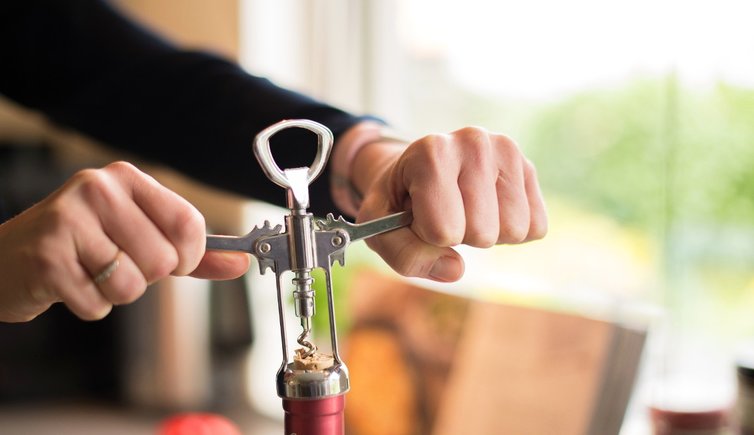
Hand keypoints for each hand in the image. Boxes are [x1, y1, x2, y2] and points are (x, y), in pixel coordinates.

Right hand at [0, 161, 248, 321]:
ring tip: (90, 272)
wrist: (7, 258)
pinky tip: (69, 283)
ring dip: (116, 293)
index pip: (189, 224)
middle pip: (163, 260)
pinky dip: (89, 305)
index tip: (172, 261)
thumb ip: (194, 253)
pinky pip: (98, 304)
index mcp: (127, 179)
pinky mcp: (47, 257)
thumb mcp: (141, 237)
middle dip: (146, 277)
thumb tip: (242, 262)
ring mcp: (68, 219)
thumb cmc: (83, 246)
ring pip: (132, 285)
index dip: (188, 256)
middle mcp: (98, 188)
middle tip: (114, 263)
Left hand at [353, 127, 547, 281]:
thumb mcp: (380, 227)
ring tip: (465, 210)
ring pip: (514, 230)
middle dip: (460, 237)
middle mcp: (473, 142)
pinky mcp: (528, 167)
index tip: (419, 214)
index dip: (428, 237)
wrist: (417, 168)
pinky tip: (489, 210)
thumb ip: (405, 255)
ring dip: (489, 235)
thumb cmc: (399, 200)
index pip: (444, 230)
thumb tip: (455, 269)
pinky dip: (511, 232)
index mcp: (431, 152)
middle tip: (444, 212)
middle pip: (482, 233)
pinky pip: (536, 227)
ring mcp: (506, 151)